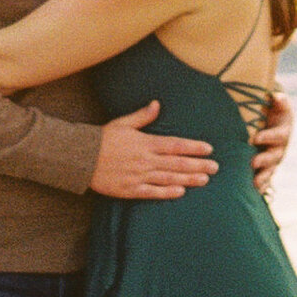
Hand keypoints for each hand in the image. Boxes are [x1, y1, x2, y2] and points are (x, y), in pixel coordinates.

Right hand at [90, 103, 218, 199]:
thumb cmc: (103, 139)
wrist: (81, 158)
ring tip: (204, 179)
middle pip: (177, 163)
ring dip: (188, 179)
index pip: (175, 145)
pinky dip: (167, 193)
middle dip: (198, 165)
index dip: (193, 147)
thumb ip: (142, 116)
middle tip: (216, 167)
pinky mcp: (130, 190)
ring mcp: (138, 176)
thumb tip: (157, 104)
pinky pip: (152, 192)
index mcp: (145, 143)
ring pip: (168, 178)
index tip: (208, 149)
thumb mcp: (123, 123)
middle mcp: (145, 160)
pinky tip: (180, 192)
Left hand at [250, 87, 293, 195]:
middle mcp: (280, 148)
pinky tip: (253, 192)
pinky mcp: (268, 167)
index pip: (278, 135)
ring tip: (253, 183)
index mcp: (283, 132)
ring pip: (271, 170)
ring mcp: (274, 159)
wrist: (276, 122)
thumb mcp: (278, 104)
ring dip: (263, 177)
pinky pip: (266, 178)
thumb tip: (277, 97)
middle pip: (275, 156)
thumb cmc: (274, 111)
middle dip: (264, 160)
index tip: (256, 138)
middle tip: (253, 163)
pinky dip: (261, 186)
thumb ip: (279, 101)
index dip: (268, 137)